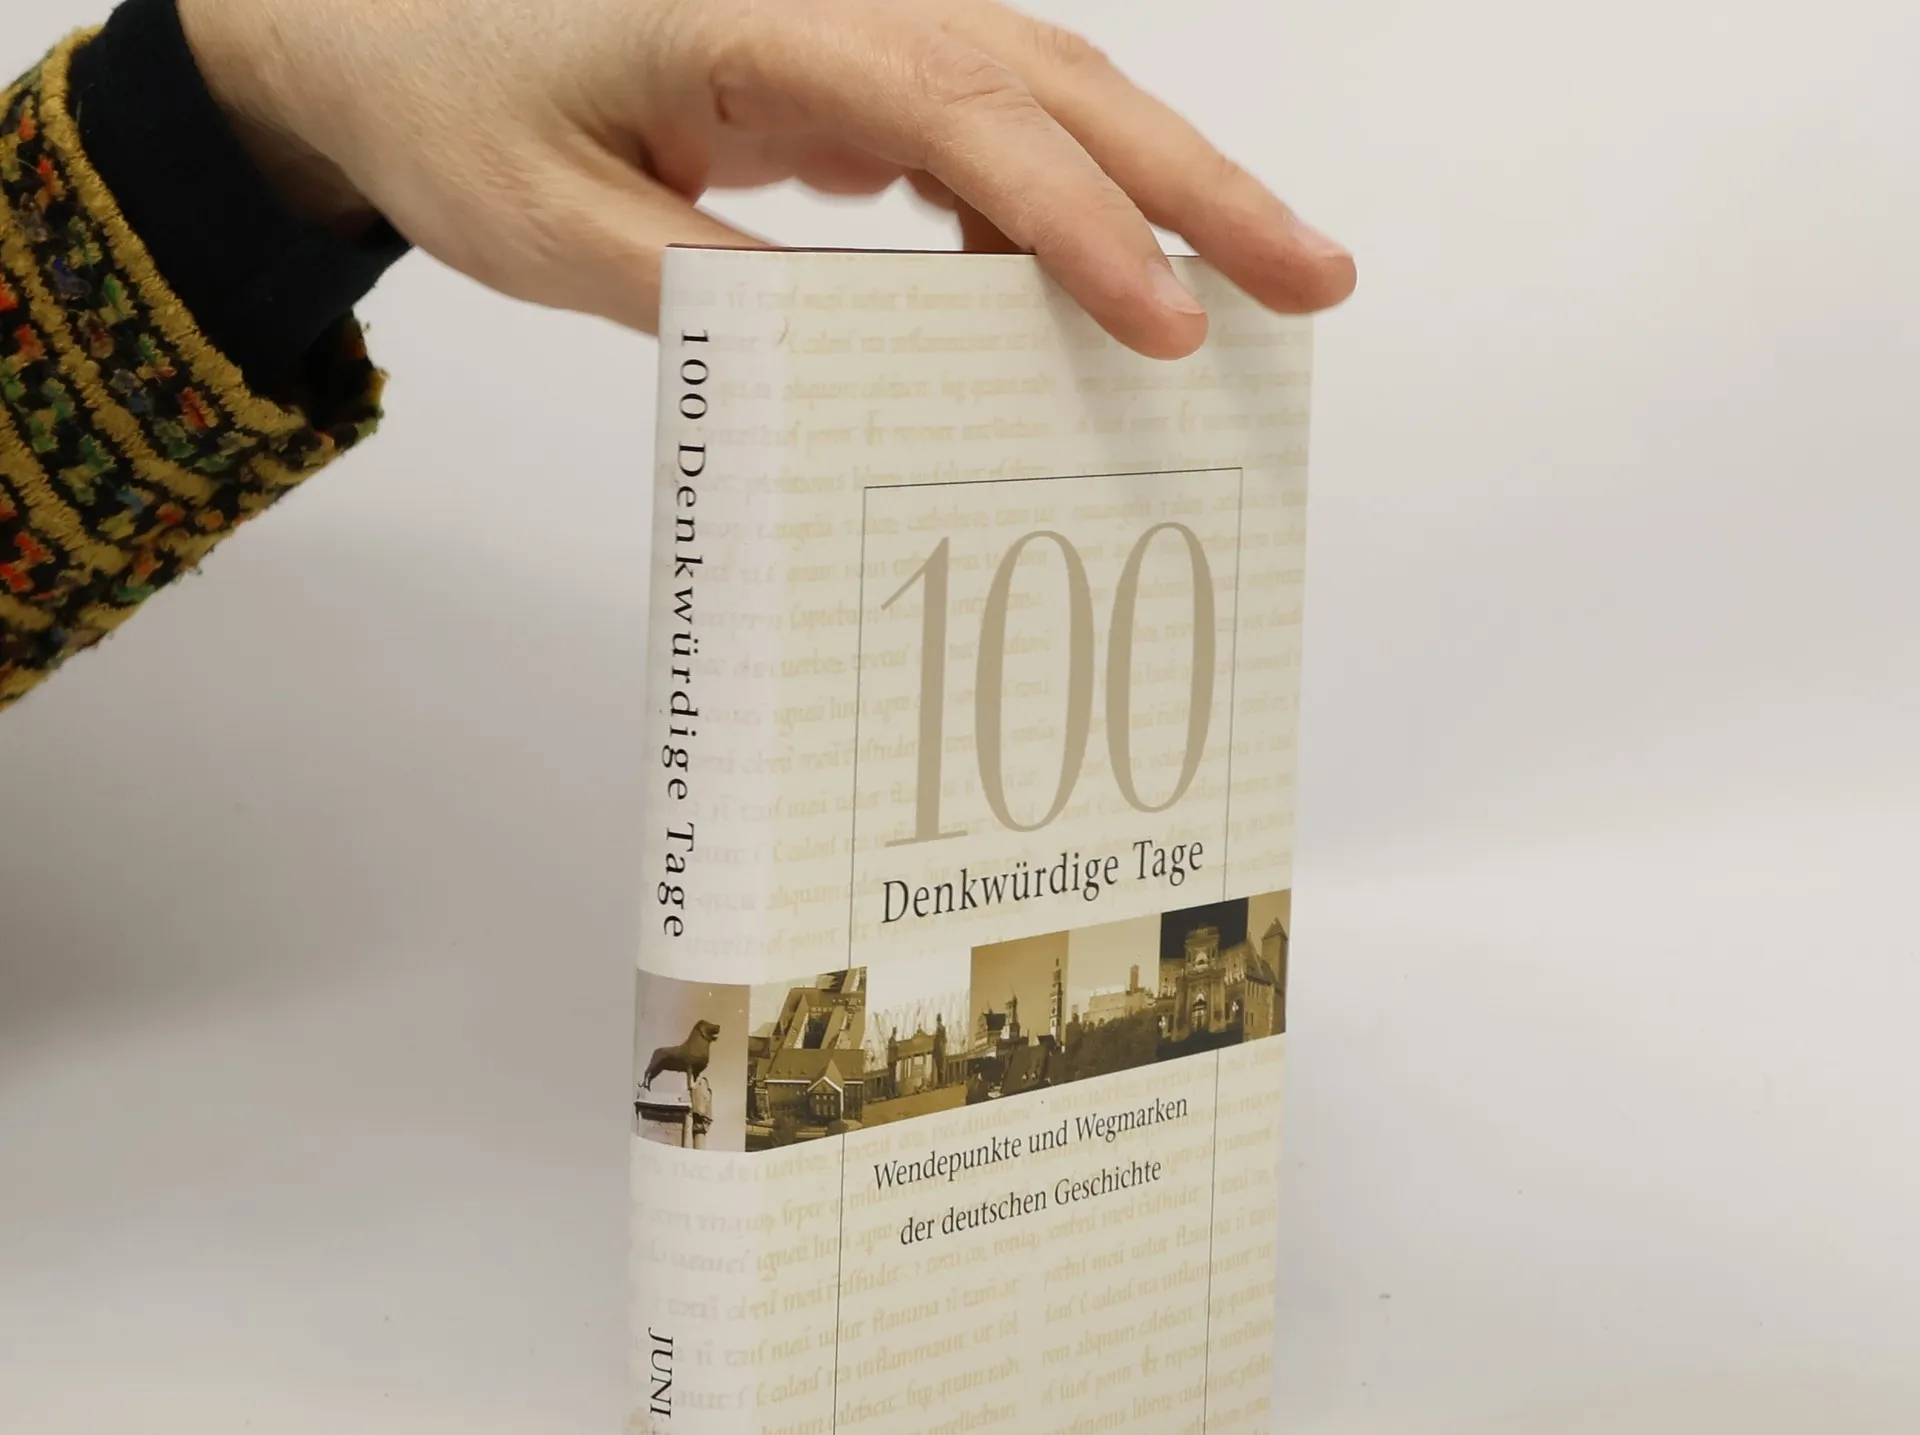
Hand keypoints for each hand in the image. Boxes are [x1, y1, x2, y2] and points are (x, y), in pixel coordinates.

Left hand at [175, 0, 1355, 358]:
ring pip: (1049, 96)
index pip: (961, 119)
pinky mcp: (852, 79)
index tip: (1162, 327)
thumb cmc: (457, 110)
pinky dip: (1060, 212)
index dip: (1075, 225)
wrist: (386, 29)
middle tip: (1316, 280)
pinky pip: (992, 133)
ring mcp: (855, 33)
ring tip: (1258, 288)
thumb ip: (713, 293)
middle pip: (1057, 82)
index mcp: (763, 26)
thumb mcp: (558, 230)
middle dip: (1197, 187)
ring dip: (1162, 191)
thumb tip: (873, 365)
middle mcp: (839, 6)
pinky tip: (1096, 291)